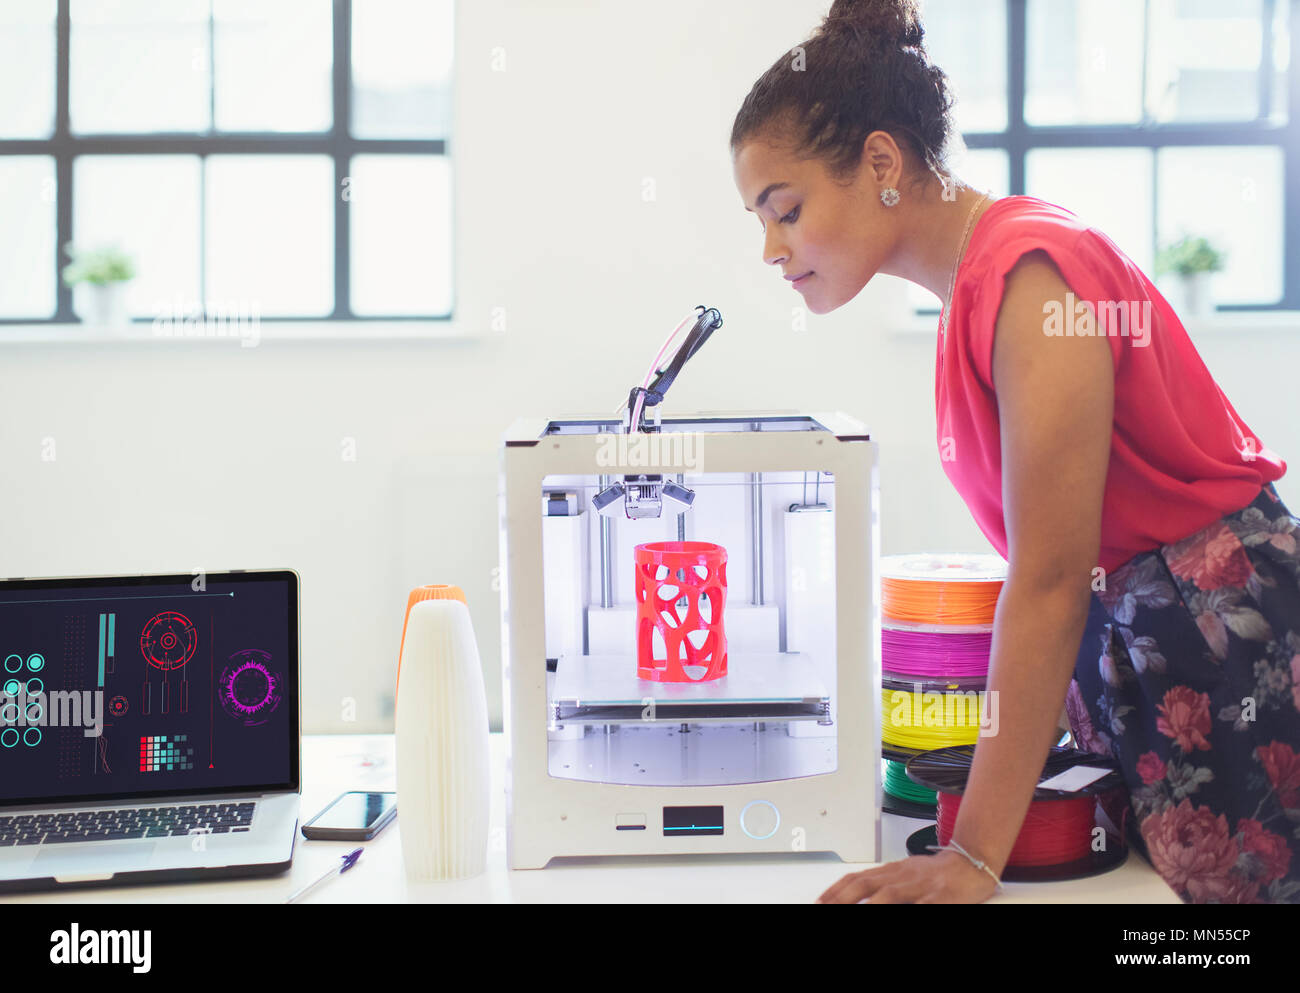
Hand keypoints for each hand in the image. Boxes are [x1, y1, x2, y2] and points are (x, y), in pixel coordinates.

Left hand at [816, 849, 999, 903]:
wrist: (971, 862)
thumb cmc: (937, 874)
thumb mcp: (905, 875)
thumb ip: (883, 885)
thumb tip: (856, 896)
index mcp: (891, 871)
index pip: (856, 878)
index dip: (835, 890)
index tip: (819, 900)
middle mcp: (901, 877)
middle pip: (866, 885)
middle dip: (842, 899)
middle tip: (824, 907)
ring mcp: (920, 886)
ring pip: (890, 895)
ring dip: (870, 906)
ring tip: (853, 913)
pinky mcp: (940, 897)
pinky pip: (923, 905)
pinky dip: (913, 909)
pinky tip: (906, 912)